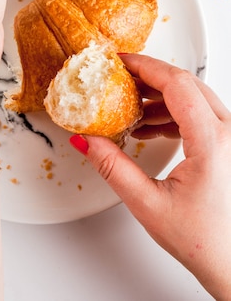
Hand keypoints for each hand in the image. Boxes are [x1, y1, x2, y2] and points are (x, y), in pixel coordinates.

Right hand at [70, 54, 230, 300]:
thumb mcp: (148, 203)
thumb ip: (112, 167)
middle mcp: (227, 132)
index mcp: (212, 141)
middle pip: (185, 84)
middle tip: (119, 77)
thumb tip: (85, 139)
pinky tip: (147, 126)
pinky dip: (171, 112)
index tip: (120, 61)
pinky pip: (198, 113)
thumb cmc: (203, 240)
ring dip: (159, 96)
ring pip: (193, 96)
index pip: (176, 84)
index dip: (145, 66)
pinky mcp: (226, 144)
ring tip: (128, 106)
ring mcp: (230, 137)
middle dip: (149, 76)